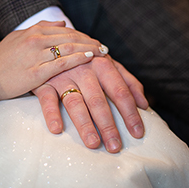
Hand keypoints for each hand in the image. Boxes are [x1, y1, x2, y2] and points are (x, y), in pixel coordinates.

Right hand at [0, 21, 108, 99]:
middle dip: (90, 42)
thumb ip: (41, 28)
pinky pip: (61, 63)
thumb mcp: (18, 37)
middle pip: (71, 38)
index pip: (66, 31)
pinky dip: (77, 59)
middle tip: (105, 48)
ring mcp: (36, 56)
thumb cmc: (2, 58)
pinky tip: (89, 58)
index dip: (84, 36)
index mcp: (33, 31)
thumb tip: (62, 24)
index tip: (96, 41)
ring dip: (89, 49)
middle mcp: (36, 40)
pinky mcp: (35, 72)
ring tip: (102, 53)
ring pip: (69, 48)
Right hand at [32, 55, 148, 152]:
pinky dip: (51, 113)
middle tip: (115, 147)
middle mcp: (84, 69)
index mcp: (103, 64)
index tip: (137, 133)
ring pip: (75, 102)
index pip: (120, 92)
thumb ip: (128, 81)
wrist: (52, 41)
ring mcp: (63, 75)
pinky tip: (57, 129)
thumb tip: (144, 104)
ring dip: (84, 124)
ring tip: (93, 143)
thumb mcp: (108, 62)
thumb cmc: (86, 56)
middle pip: (98, 100)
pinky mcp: (44, 82)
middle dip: (108, 125)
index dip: (130, 113)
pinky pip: (47, 99)